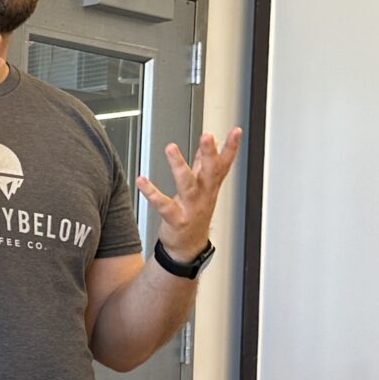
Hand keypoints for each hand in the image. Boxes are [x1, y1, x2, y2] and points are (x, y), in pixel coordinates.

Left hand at [138, 128, 241, 261]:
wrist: (187, 247)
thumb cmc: (194, 214)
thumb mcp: (203, 188)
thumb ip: (203, 164)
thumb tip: (209, 145)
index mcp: (210, 186)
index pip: (224, 164)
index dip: (231, 148)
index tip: (236, 131)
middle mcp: (203, 195)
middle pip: (210, 172)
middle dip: (209, 154)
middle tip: (207, 136)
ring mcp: (191, 207)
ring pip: (187, 185)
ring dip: (179, 166)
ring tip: (171, 148)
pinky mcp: (176, 219)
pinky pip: (164, 205)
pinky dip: (152, 193)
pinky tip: (143, 180)